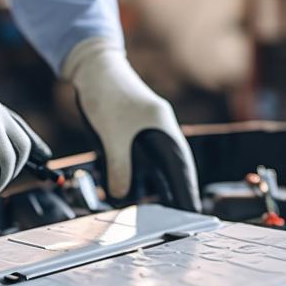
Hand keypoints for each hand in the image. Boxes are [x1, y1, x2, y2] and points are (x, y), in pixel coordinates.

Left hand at [63, 37, 200, 211]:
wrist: (92, 66)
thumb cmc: (105, 94)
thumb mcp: (111, 137)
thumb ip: (118, 168)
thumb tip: (121, 197)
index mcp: (164, 129)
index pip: (180, 169)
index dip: (187, 192)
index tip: (193, 212)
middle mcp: (160, 131)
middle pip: (174, 170)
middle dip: (177, 194)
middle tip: (182, 218)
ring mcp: (147, 132)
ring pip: (158, 166)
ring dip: (158, 187)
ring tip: (160, 212)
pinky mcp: (133, 133)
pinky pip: (143, 160)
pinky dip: (140, 177)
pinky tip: (133, 192)